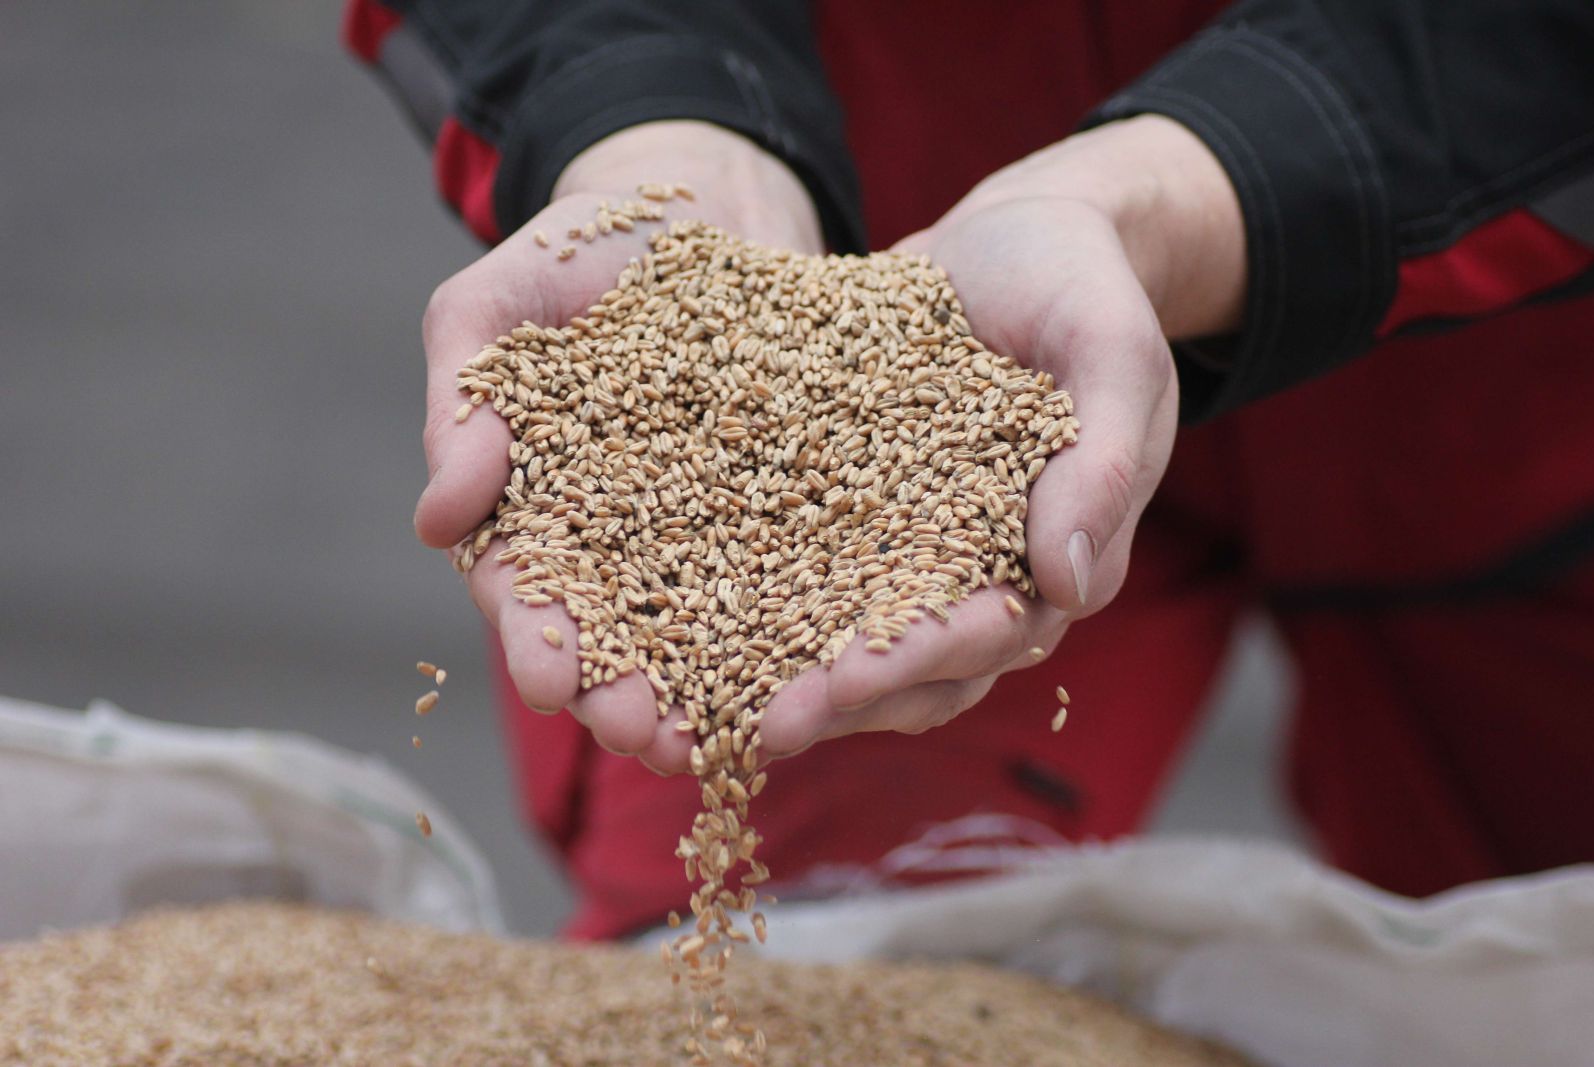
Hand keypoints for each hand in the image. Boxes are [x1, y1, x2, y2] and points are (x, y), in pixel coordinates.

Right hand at [416, 121, 822, 769]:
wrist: (704, 202)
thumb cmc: (580, 249)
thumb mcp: (497, 304)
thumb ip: (463, 400)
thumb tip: (435, 520)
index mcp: (541, 509)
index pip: (529, 590)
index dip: (536, 641)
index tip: (550, 681)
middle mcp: (626, 540)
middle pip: (622, 636)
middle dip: (626, 696)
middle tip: (645, 741)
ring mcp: (713, 530)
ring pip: (709, 628)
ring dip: (711, 692)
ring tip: (723, 742)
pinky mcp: (792, 509)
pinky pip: (799, 573)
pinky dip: (802, 628)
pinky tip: (818, 675)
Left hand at [757, 115, 1245, 755]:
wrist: (1019, 234)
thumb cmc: (1083, 289)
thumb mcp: (1112, 356)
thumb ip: (1103, 464)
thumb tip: (1070, 588)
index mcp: (1050, 556)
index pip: (984, 637)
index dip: (912, 665)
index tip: (836, 689)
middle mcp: (973, 570)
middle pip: (907, 668)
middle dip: (833, 702)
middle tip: (752, 731)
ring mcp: (907, 543)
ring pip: (845, 636)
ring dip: (781, 675)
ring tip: (702, 704)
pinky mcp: (848, 505)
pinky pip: (797, 562)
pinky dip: (746, 597)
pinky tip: (676, 615)